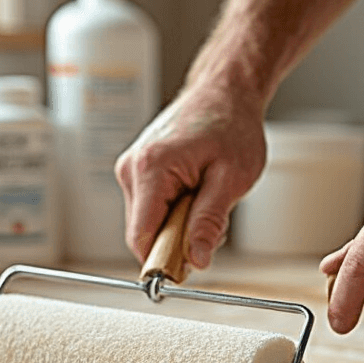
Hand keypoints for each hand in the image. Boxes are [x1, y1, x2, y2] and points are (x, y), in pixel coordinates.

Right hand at [115, 81, 266, 268]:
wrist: (225, 91)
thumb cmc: (231, 125)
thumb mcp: (232, 179)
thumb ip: (210, 221)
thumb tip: (195, 259)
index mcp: (151, 168)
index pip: (141, 237)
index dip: (161, 262)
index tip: (187, 271)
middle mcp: (132, 168)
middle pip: (143, 233)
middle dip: (175, 241)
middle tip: (211, 224)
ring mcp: (131, 169)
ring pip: (148, 223)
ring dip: (177, 226)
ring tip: (206, 198)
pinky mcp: (138, 172)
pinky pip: (151, 209)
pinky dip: (174, 212)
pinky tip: (195, 192)